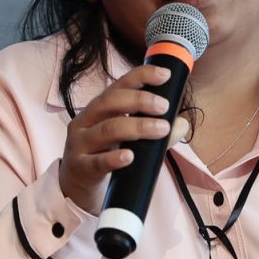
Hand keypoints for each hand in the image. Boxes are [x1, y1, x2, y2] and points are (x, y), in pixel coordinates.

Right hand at [58, 64, 188, 213]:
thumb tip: (181, 124)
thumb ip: (152, 129)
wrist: (76, 184)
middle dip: (140, 100)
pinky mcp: (80, 167)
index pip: (118, 85)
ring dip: (137, 127)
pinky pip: (97, 162)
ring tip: (161, 129)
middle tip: (164, 106)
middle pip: (110, 103)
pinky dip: (114, 158)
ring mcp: (80, 144)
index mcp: (98, 108)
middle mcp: (85, 121)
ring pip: (107, 129)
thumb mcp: (125, 138)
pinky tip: (129, 156)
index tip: (164, 75)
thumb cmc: (103, 154)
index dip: (141, 76)